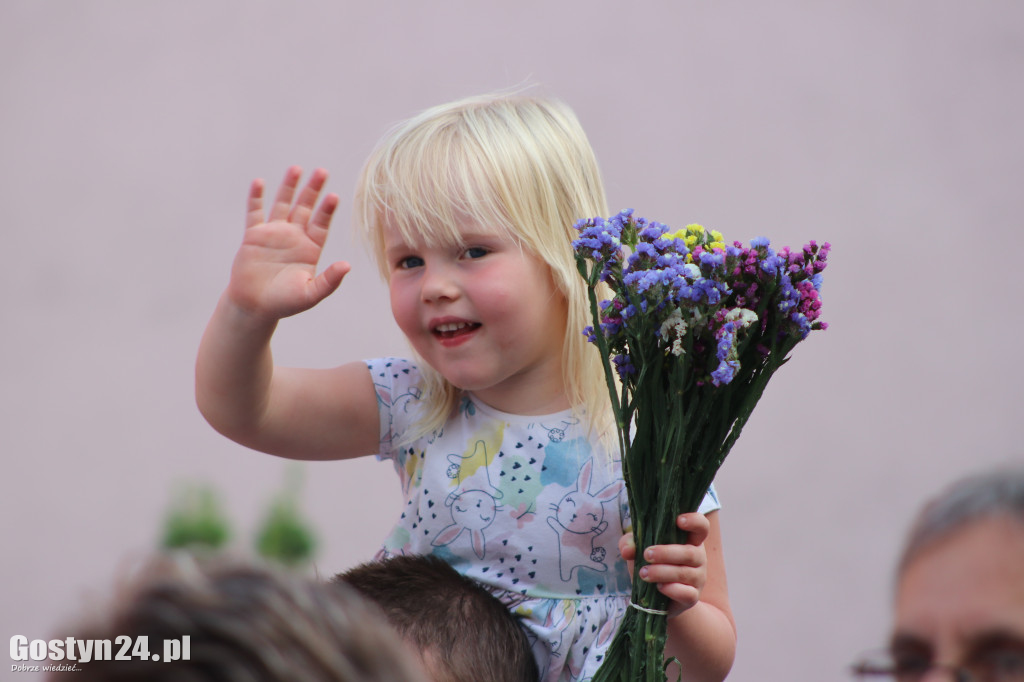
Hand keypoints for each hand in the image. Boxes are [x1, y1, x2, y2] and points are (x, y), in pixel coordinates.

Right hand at [227, 166, 350, 320]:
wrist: (255, 306)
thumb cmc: (285, 303)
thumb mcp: (311, 294)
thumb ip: (329, 280)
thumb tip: (347, 266)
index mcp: (310, 248)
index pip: (321, 224)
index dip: (327, 210)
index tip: (333, 196)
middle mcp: (294, 237)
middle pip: (305, 207)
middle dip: (313, 190)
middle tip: (322, 171)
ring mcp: (274, 233)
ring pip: (283, 204)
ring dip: (289, 187)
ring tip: (296, 168)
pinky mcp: (254, 235)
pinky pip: (255, 212)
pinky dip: (256, 198)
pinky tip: (259, 182)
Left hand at [618, 512, 709, 616]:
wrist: (655, 598)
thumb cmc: (651, 565)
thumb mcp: (638, 550)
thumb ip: (630, 543)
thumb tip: (627, 550)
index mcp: (688, 540)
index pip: (701, 526)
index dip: (694, 521)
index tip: (678, 520)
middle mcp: (698, 557)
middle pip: (690, 552)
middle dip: (666, 553)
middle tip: (646, 554)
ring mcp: (698, 578)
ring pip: (685, 573)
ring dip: (661, 572)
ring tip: (643, 573)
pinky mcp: (692, 597)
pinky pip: (686, 593)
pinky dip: (671, 589)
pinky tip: (658, 587)